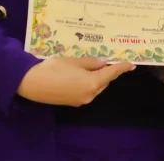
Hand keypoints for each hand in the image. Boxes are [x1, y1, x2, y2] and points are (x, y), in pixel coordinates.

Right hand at [17, 57, 134, 106]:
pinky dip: (88, 83)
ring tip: (90, 66)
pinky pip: (87, 91)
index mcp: (92, 83)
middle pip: (104, 82)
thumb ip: (90, 63)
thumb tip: (102, 64)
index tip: (131, 64)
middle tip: (105, 61)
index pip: (111, 74)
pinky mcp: (73, 102)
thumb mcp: (74, 61)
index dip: (121, 68)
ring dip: (96, 78)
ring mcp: (82, 100)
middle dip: (106, 72)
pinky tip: (80, 75)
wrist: (32, 83)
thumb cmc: (54, 68)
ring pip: (95, 87)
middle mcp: (90, 94)